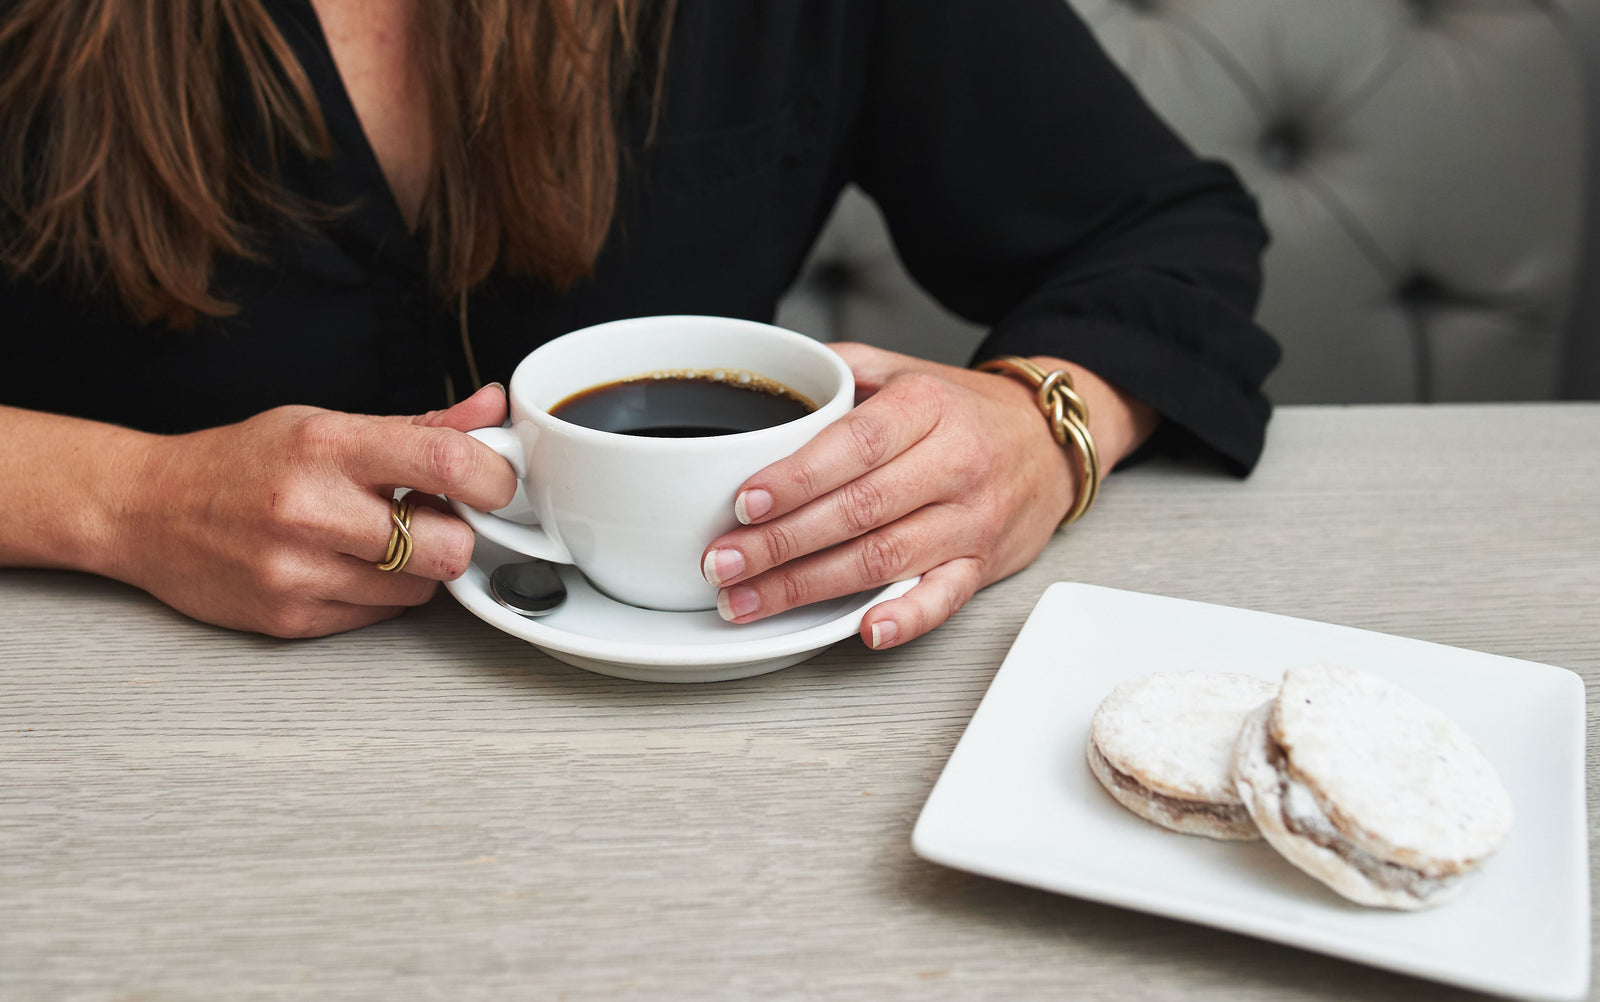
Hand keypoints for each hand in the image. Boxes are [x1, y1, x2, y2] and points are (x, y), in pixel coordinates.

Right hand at [110, 385, 516, 636]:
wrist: (147, 510)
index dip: (494, 478)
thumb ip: (422, 426)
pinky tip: (346, 565)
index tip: (496, 482)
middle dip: (456, 534)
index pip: (448, 462)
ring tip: (378, 540)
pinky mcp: (289, 618)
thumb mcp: (327, 424)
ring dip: (418, 568)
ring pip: (421, 589)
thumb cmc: (243, 463)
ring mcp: (297, 570)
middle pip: (448, 546)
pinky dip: (379, 594)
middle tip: (434, 519)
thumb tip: (493, 410)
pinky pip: (380, 615)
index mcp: (328, 445)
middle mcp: (311, 508)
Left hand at [700, 343, 1155, 648]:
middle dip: (780, 543)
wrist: (1049, 442)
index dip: (797, 478)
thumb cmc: (964, 411)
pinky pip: (944, 596)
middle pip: (859, 509)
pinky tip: (865, 630)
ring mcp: (971, 519)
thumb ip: (839, 371)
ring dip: (810, 586)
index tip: (744, 502)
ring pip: (885, 557)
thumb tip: (766, 374)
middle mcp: (953, 463)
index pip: (855, 444)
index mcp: (927, 407)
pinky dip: (906, 617)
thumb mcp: (905, 370)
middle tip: (722, 564)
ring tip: (749, 601)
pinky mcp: (983, 565)